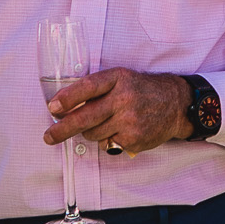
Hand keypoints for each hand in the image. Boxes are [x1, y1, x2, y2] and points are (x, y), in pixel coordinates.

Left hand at [44, 69, 194, 154]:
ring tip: (104, 122)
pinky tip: (119, 130)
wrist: (175, 104)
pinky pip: (107, 144)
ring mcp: (130, 121)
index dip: (67, 98)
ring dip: (90, 131)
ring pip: (93, 133)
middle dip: (62, 129)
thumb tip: (63, 107)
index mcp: (118, 79)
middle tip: (49, 136)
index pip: (88, 87)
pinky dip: (107, 140)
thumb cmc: (141, 90)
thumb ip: (96, 89)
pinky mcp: (134, 139)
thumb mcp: (121, 79)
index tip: (53, 108)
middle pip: (85, 117)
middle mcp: (124, 99)